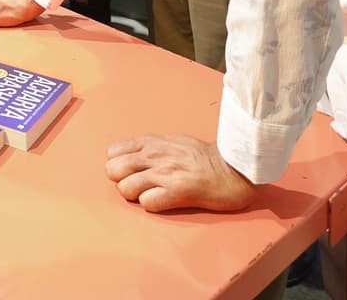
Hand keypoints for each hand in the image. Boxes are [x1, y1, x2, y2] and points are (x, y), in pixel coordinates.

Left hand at [104, 134, 257, 211]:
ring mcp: (164, 173)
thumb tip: (132, 156)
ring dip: (136, 195)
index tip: (131, 173)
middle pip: (113, 171)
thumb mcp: (173, 141)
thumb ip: (151, 148)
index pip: (113, 153)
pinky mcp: (177, 192)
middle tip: (140, 186)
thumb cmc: (205, 158)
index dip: (118, 166)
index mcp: (152, 143)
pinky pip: (147, 203)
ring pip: (125, 188)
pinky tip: (165, 201)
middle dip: (122, 181)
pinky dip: (152, 205)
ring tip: (154, 195)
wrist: (234, 167)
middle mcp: (154, 156)